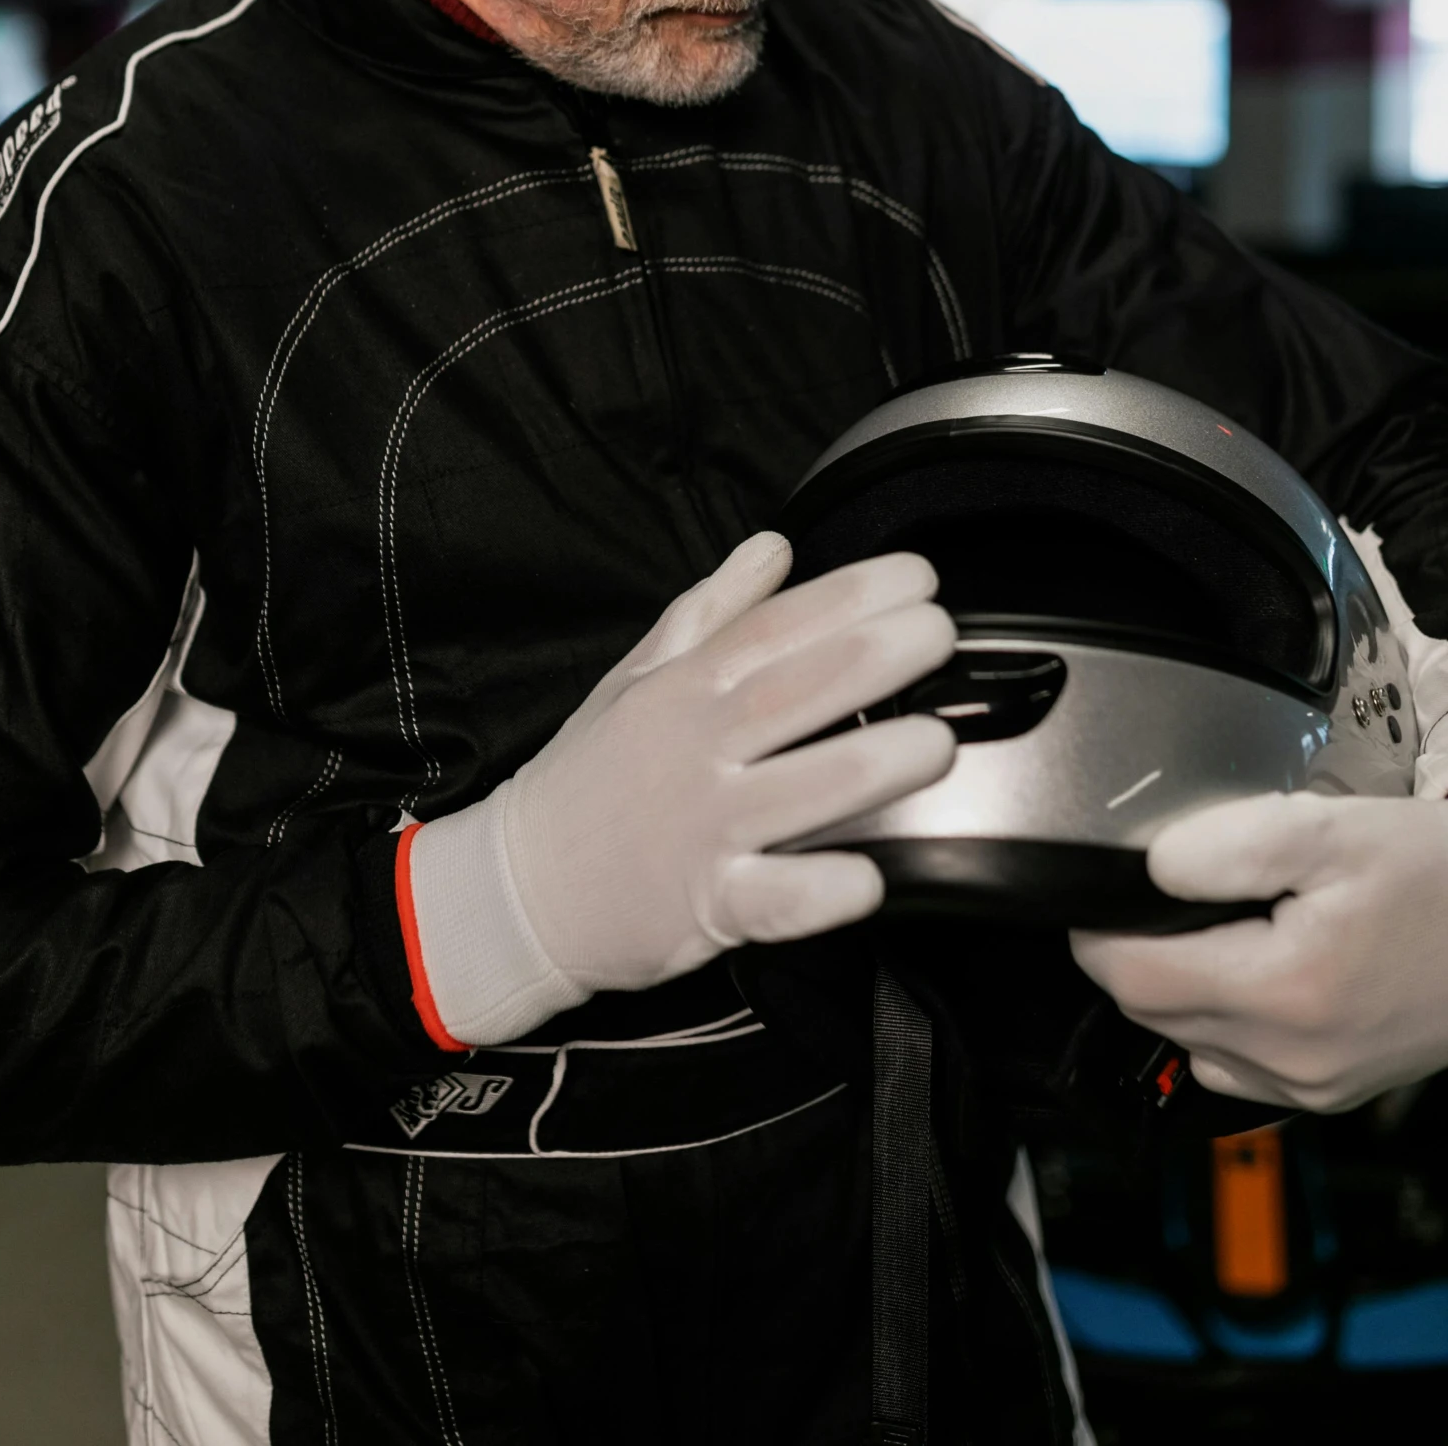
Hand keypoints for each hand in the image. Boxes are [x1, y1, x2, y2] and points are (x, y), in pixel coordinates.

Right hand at [407, 532, 955, 1044]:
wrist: (517, 889)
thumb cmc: (589, 777)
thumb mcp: (636, 676)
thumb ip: (712, 611)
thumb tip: (775, 547)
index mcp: (684, 687)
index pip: (773, 628)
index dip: (848, 596)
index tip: (915, 577)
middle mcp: (696, 748)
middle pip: (792, 693)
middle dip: (874, 658)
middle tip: (938, 632)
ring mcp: (702, 828)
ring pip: (798, 791)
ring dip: (871, 764)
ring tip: (935, 742)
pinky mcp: (706, 907)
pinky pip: (769, 900)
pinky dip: (818, 891)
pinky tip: (868, 879)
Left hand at [1072, 791, 1447, 1110]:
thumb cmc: (1440, 880)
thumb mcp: (1331, 830)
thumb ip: (1226, 844)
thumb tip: (1151, 869)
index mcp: (1285, 992)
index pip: (1133, 977)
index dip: (1098, 930)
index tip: (1100, 892)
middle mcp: (1293, 1058)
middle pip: (1151, 1012)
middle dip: (1134, 952)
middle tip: (1163, 894)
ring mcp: (1312, 1085)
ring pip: (1187, 1041)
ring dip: (1176, 987)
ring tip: (1216, 926)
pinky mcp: (1329, 1092)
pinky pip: (1234, 1066)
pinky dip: (1220, 1019)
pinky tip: (1252, 969)